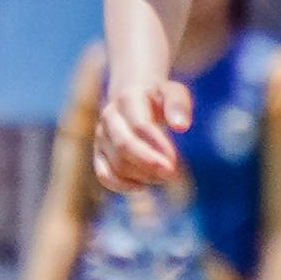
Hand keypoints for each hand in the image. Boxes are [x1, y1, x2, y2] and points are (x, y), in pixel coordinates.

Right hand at [94, 72, 190, 195]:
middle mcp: (110, 117)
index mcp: (128, 99)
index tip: (174, 162)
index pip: (140, 125)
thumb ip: (178, 105)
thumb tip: (181, 127)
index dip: (158, 146)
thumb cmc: (158, 98)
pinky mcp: (98, 152)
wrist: (133, 98)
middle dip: (148, 163)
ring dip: (141, 175)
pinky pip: (103, 174)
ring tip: (163, 176)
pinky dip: (121, 185)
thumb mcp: (173, 93)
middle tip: (170, 174)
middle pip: (124, 146)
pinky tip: (142, 186)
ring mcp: (101, 136)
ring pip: (116, 162)